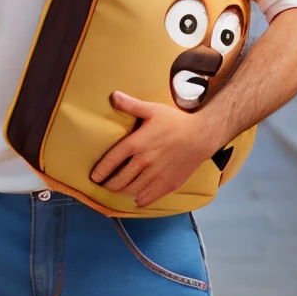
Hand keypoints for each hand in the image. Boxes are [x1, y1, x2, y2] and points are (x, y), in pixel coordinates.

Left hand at [90, 92, 222, 208]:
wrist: (202, 135)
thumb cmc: (176, 121)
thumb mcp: (153, 109)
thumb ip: (131, 105)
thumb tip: (114, 95)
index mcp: (137, 143)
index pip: (112, 161)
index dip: (101, 171)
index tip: (94, 177)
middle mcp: (144, 161)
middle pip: (119, 179)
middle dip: (109, 184)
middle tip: (105, 185)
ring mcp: (156, 174)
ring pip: (132, 189)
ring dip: (122, 192)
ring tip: (118, 190)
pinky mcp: (168, 183)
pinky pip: (149, 197)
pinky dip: (140, 200)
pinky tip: (137, 198)